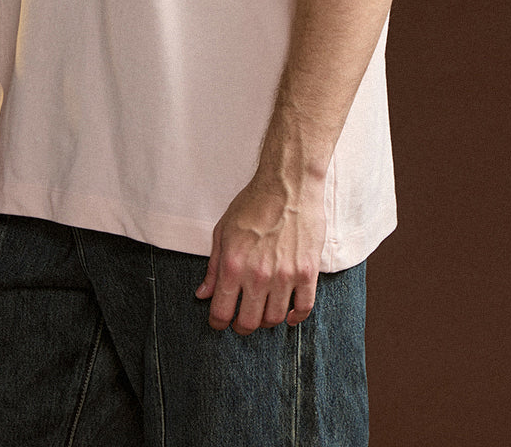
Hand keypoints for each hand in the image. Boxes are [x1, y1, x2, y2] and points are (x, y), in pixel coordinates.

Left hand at [195, 173, 325, 333]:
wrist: (288, 184)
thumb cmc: (254, 203)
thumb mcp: (223, 231)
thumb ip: (213, 266)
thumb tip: (203, 294)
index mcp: (234, 264)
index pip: (221, 312)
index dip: (218, 323)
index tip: (220, 322)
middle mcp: (258, 274)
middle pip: (249, 322)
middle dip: (241, 326)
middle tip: (241, 321)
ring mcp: (285, 275)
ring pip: (274, 319)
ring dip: (266, 321)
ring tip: (263, 311)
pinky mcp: (307, 271)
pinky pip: (303, 308)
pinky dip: (295, 317)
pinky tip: (288, 314)